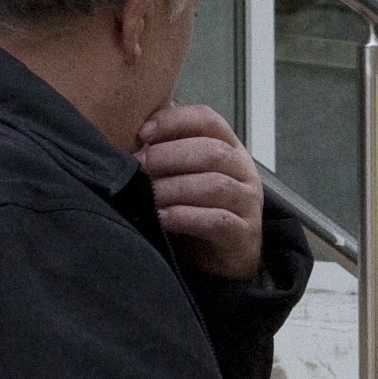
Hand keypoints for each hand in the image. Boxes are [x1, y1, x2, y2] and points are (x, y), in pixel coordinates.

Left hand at [140, 103, 263, 280]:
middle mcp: (244, 171)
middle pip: (211, 151)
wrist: (221, 258)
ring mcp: (248, 204)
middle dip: (169, 156)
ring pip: (215, 185)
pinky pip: (217, 220)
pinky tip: (163, 217)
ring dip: (174, 188)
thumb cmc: (197, 210)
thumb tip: (129, 130)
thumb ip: (167, 151)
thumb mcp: (183, 174)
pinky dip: (185, 217)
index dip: (174, 121)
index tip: (143, 133)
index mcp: (229, 148)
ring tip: (149, 195)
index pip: (207, 119)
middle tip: (139, 166)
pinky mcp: (244, 235)